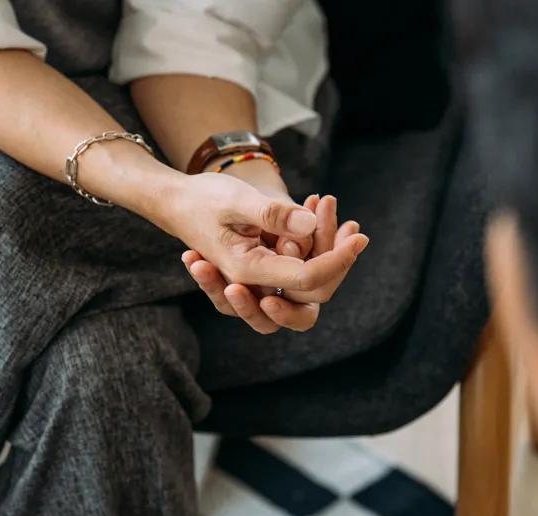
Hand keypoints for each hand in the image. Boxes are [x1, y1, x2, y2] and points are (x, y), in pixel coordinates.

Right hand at [163, 172, 367, 299]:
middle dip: (335, 261)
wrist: (178, 202)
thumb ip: (271, 213)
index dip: (337, 260)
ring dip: (326, 252)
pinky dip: (314, 243)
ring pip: (306, 286)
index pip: (306, 279)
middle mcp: (254, 284)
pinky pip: (298, 268)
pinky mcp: (265, 271)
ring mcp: (260, 281)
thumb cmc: (202, 199)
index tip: (359, 237)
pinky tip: (318, 206)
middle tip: (352, 227)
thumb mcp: (236, 199)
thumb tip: (309, 224)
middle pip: (311, 294)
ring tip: (329, 210)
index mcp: (247, 271)